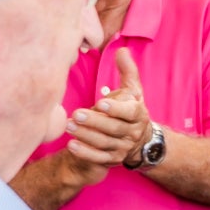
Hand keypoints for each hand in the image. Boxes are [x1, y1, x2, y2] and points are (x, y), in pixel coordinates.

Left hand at [64, 47, 152, 167]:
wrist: (140, 140)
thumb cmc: (130, 110)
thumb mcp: (133, 91)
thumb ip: (127, 71)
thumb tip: (122, 49)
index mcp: (138, 114)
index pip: (129, 112)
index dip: (116, 108)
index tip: (100, 102)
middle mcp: (133, 132)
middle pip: (114, 128)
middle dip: (95, 122)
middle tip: (75, 114)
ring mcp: (123, 147)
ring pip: (105, 143)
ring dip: (86, 136)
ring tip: (69, 126)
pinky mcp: (113, 159)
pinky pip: (99, 158)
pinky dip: (85, 153)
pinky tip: (71, 145)